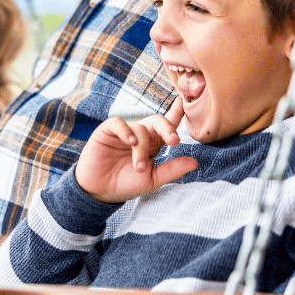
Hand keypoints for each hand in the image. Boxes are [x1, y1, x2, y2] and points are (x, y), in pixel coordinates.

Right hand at [74, 98, 196, 202]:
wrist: (99, 192)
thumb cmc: (125, 185)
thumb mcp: (152, 180)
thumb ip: (171, 170)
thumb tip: (195, 162)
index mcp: (153, 144)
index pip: (166, 126)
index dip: (176, 114)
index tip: (184, 103)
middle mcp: (140, 135)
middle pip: (157, 121)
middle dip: (167, 128)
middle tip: (174, 141)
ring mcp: (124, 132)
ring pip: (140, 128)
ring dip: (142, 148)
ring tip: (138, 166)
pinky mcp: (107, 131)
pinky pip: (119, 123)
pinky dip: (126, 131)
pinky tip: (131, 143)